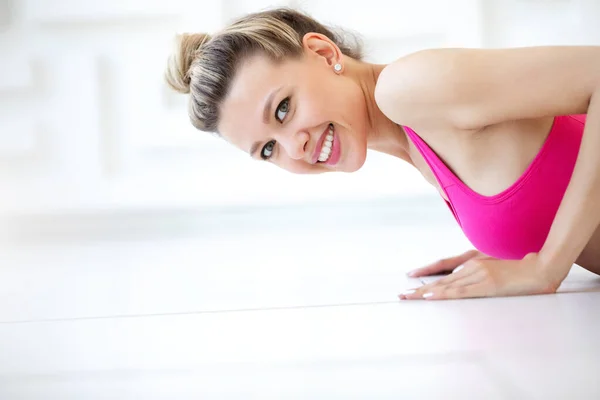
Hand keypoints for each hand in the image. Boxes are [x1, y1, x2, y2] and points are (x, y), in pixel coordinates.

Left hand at [400, 252, 560, 300]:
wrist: (540, 269)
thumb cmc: (520, 271)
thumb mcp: (495, 269)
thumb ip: (479, 272)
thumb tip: (465, 282)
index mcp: (473, 261)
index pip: (444, 269)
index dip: (427, 275)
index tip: (411, 280)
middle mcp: (472, 266)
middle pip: (441, 279)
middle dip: (420, 288)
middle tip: (401, 295)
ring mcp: (479, 274)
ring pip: (446, 285)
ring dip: (426, 293)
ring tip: (409, 297)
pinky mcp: (487, 285)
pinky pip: (460, 292)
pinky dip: (443, 295)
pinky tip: (430, 297)